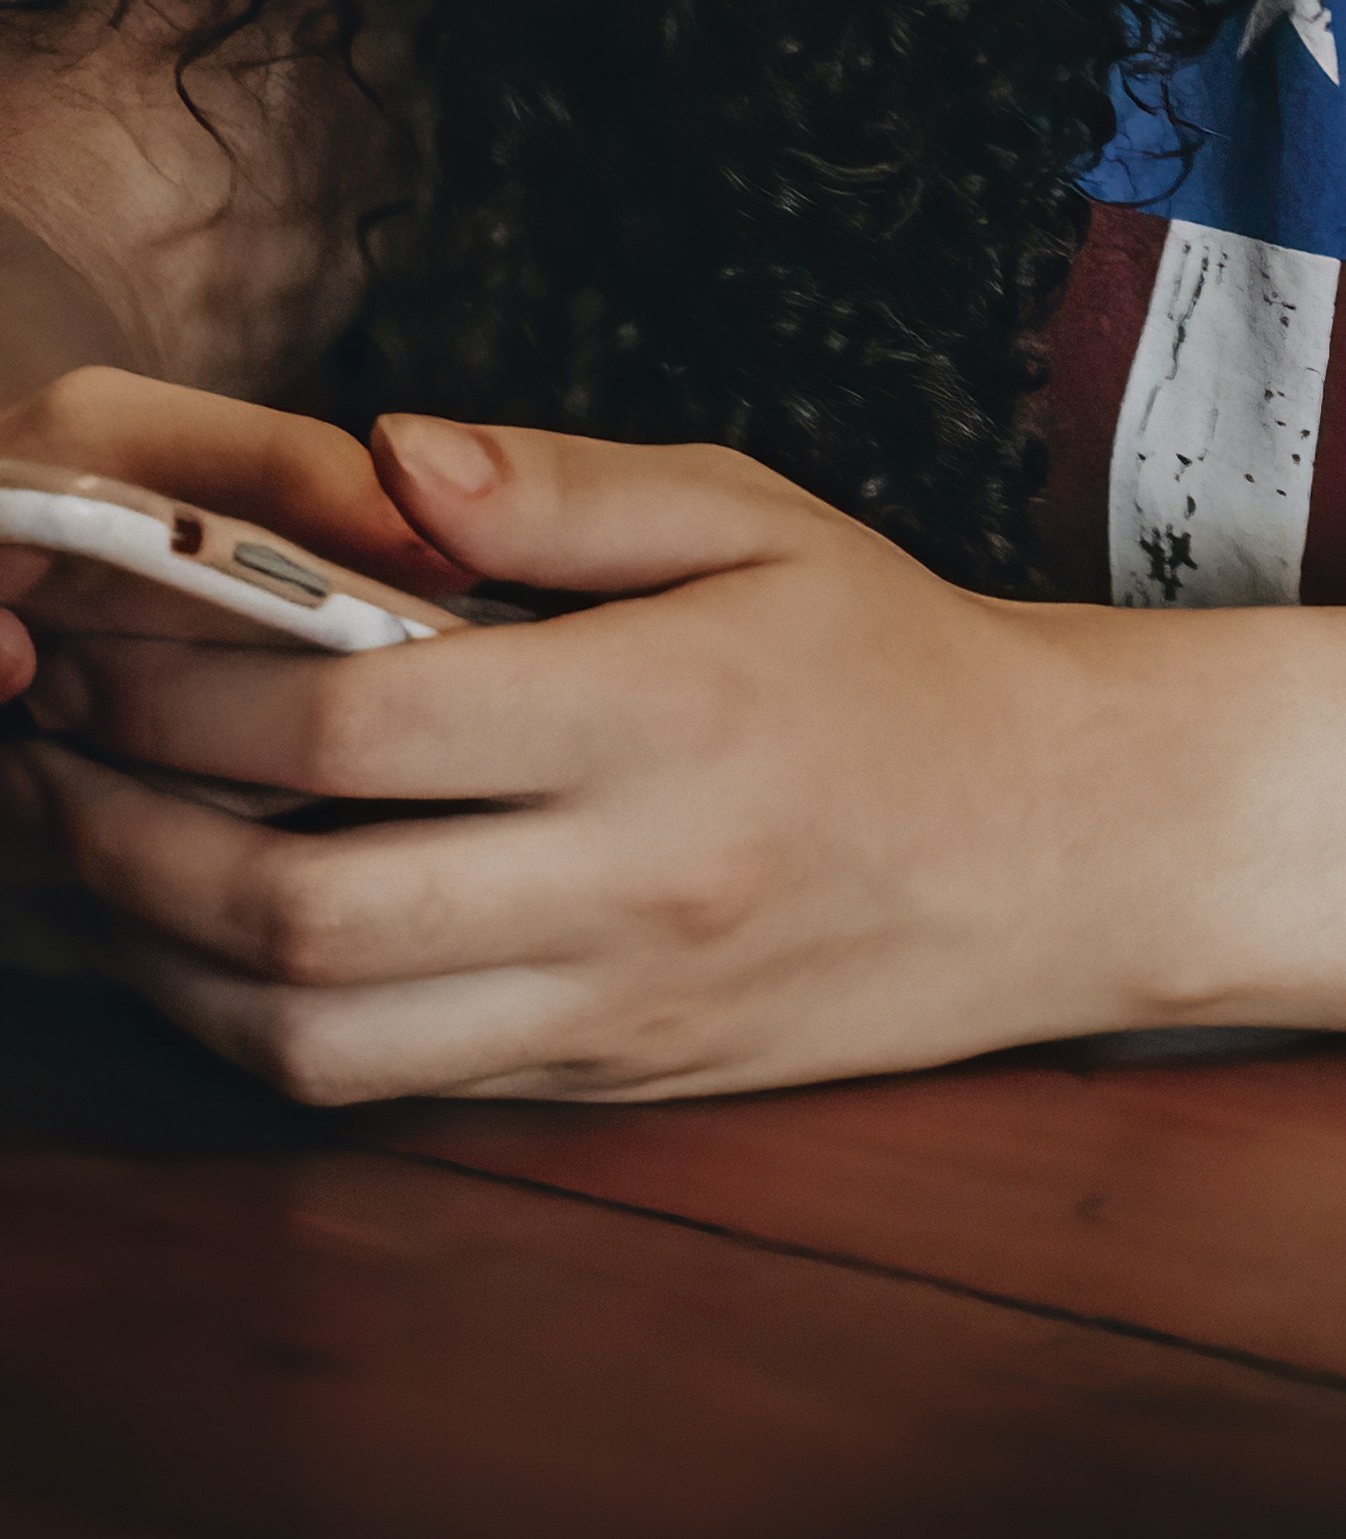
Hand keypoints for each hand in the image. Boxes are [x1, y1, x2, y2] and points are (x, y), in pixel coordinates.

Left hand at [4, 410, 1121, 1105]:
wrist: (1052, 844)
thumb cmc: (891, 658)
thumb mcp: (756, 517)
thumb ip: (562, 487)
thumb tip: (385, 452)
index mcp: (659, 713)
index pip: (358, 720)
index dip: (189, 679)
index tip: (104, 623)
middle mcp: (625, 881)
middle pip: (295, 902)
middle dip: (124, 824)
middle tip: (51, 739)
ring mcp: (604, 1005)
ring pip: (309, 1034)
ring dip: (156, 947)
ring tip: (89, 840)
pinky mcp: (595, 1083)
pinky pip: (373, 1086)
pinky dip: (246, 1019)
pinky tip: (194, 932)